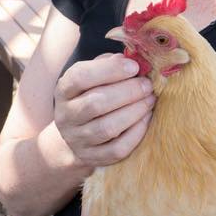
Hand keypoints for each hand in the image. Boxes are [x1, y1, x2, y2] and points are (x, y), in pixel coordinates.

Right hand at [54, 53, 155, 168]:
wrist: (76, 133)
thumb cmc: (91, 93)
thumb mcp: (93, 75)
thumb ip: (108, 64)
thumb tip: (130, 58)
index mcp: (64, 90)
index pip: (80, 77)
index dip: (110, 70)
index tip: (134, 66)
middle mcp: (66, 116)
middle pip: (96, 104)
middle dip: (128, 92)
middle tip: (147, 85)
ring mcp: (78, 139)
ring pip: (108, 128)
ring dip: (134, 111)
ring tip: (150, 99)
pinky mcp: (93, 158)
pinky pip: (117, 149)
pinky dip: (136, 132)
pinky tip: (147, 117)